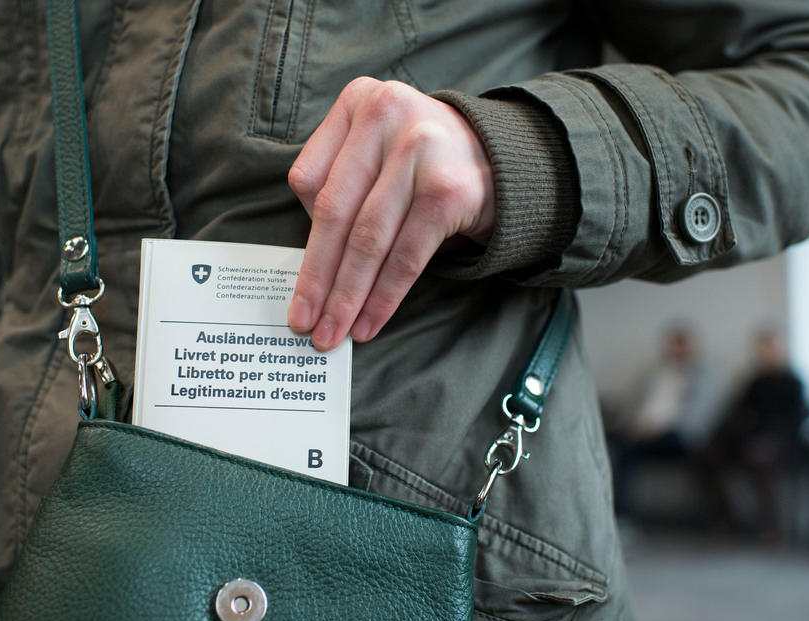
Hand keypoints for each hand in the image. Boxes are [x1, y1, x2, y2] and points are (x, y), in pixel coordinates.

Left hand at [287, 77, 494, 350]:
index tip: (296, 289)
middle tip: (303, 323)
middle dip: (317, 277)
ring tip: (333, 333)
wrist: (512, 162)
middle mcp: (387, 113)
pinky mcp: (448, 190)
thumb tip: (309, 271)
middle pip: (335, 212)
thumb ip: (341, 186)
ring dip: (347, 295)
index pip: (309, 180)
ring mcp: (420, 149)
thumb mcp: (378, 150)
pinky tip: (369, 323)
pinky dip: (384, 296)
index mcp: (359, 100)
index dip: (302, 240)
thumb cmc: (426, 166)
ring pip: (368, 238)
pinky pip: (405, 255)